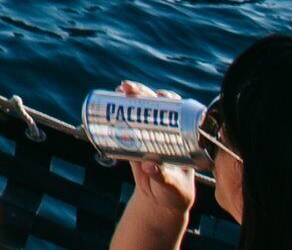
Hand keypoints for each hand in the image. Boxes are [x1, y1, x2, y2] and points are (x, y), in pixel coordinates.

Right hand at [108, 82, 196, 246]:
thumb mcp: (172, 186)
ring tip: (119, 89)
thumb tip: (149, 165)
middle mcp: (166, 132)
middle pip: (155, 106)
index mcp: (182, 138)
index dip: (169, 99)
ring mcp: (149, 136)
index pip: (177, 112)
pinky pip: (125, 124)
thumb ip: (162, 176)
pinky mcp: (134, 143)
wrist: (161, 202)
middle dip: (143, 93)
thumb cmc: (175, 193)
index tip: (160, 95)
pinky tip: (110, 102)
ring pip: (139, 111)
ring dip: (129, 98)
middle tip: (129, 89)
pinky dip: (117, 113)